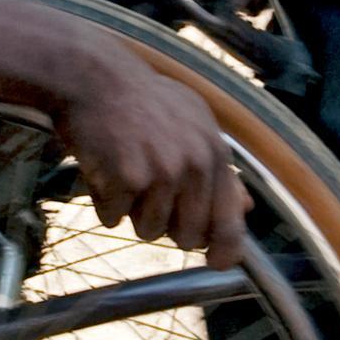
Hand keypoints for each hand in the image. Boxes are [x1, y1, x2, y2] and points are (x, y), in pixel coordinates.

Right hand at [51, 51, 249, 265]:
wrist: (93, 76)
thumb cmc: (141, 100)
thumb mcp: (191, 123)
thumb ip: (218, 168)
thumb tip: (246, 207)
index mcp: (214, 151)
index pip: (229, 218)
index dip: (225, 249)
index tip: (217, 264)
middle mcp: (195, 163)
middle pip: (188, 236)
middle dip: (166, 225)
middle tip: (147, 195)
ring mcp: (163, 171)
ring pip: (149, 231)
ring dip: (131, 213)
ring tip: (122, 174)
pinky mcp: (128, 178)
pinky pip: (114, 219)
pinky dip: (103, 203)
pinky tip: (101, 170)